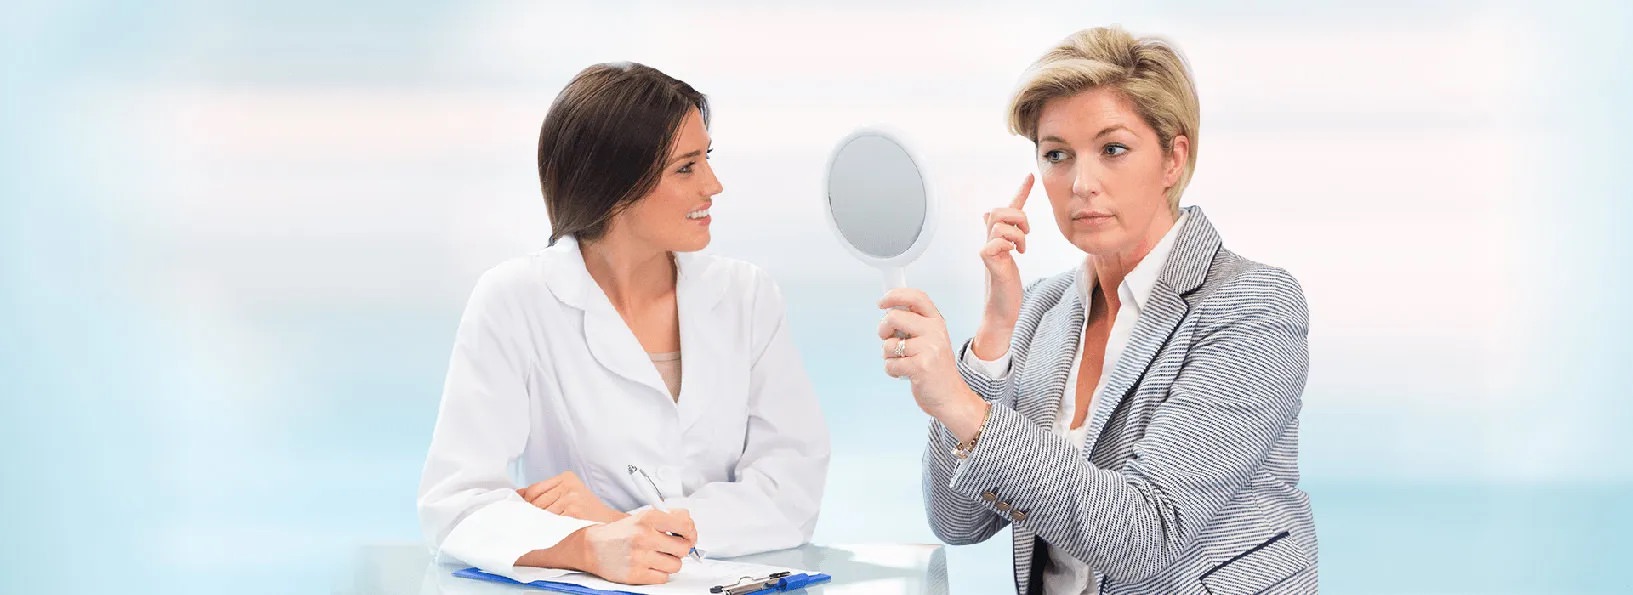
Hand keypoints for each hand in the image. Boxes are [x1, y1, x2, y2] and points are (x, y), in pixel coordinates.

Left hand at [518, 471, 627, 522]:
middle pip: (536, 501)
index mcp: (566, 477)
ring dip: (538, 522)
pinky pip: (551, 521)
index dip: (525, 503)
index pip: (534, 489)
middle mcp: (568, 485)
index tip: (521, 511)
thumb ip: (544, 493)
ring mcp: (571, 498)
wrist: (608, 523)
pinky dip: (547, 528)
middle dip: (531, 514)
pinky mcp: (573, 511)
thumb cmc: (586, 511)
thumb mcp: (567, 494)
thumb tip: (517, 494)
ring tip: (542, 527)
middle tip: (530, 523)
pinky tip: (550, 531)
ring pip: (542, 513)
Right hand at [537, 509, 697, 584]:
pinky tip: (650, 566)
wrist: (592, 546)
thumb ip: (667, 518)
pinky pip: (663, 578)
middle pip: (683, 548)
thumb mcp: (642, 517)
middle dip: (680, 549)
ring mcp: (640, 556)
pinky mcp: (635, 574)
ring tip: (658, 557)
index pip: (684, 525)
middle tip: (671, 548)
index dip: (691, 532)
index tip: (688, 535)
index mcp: (648, 518)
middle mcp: (644, 536)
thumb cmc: (620, 533)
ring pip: (675, 565)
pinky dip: (660, 574)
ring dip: (670, 563)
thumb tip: (690, 526)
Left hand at [878, 288, 988, 438]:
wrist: (951, 397)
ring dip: (888, 356)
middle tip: (887, 340)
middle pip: (894, 317)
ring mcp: (929, 349)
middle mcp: (934, 331)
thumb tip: (888, 311)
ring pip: (888, 344)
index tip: (882, 303)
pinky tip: (904, 373)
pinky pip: (890, 364)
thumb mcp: (931, 340)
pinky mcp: (921, 367)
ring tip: (903, 362)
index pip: (916, 297)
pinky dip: (891, 371)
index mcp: (936, 322)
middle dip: (883, 330)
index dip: (895, 296)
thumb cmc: (936, 368)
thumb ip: (914, 325)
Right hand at [974, 174, 1033, 359]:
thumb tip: (988, 212)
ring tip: (1021, 248)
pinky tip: (1014, 256)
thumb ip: (1004, 235)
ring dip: (1017, 234)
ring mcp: (988, 249)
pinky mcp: (989, 260)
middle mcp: (990, 240)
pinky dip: (1009, 245)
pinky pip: (997, 241)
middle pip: (1000, 210)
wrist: (1002, 309)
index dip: (1020, 190)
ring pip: (1001, 223)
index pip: (1008, 208)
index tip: (1031, 175)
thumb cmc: (1006, 285)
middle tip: (1026, 234)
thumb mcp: (1008, 255)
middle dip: (1018, 217)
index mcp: (997, 237)